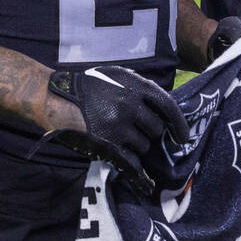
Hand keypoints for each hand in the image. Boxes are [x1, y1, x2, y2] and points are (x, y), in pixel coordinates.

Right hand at [45, 66, 189, 193]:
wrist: (58, 98)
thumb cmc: (89, 86)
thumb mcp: (117, 76)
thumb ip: (140, 88)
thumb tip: (162, 107)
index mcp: (136, 87)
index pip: (168, 106)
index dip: (179, 124)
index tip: (183, 137)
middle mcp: (130, 106)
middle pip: (156, 129)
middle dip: (150, 133)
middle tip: (137, 130)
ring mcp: (119, 126)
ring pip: (143, 145)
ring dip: (137, 145)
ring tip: (121, 137)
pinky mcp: (107, 144)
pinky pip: (131, 160)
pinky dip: (133, 163)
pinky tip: (132, 164)